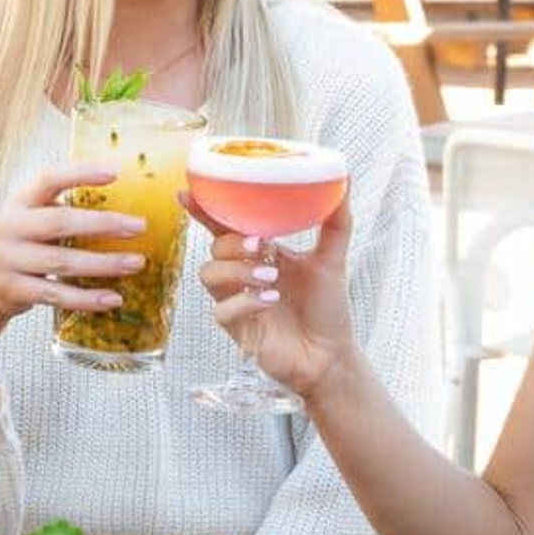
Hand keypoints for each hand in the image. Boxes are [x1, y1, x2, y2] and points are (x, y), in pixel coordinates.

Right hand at [0, 162, 147, 324]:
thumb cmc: (26, 245)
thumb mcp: (34, 219)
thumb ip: (64, 210)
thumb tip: (127, 208)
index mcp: (20, 202)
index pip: (48, 179)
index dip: (80, 173)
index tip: (115, 173)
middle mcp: (9, 226)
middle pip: (60, 222)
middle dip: (104, 224)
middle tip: (139, 226)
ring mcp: (7, 260)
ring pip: (62, 261)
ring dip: (104, 263)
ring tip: (136, 262)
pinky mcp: (13, 290)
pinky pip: (56, 295)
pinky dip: (87, 298)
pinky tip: (113, 298)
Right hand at [187, 190, 357, 400]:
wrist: (332, 355)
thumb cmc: (327, 308)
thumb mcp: (333, 259)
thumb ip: (336, 221)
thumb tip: (345, 179)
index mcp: (261, 254)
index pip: (225, 226)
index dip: (204, 210)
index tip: (188, 192)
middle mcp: (244, 275)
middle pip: (214, 246)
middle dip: (232, 242)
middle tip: (262, 245)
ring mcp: (237, 301)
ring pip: (209, 275)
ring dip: (236, 270)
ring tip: (270, 277)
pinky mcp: (237, 329)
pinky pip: (221, 310)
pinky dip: (244, 302)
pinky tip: (269, 300)